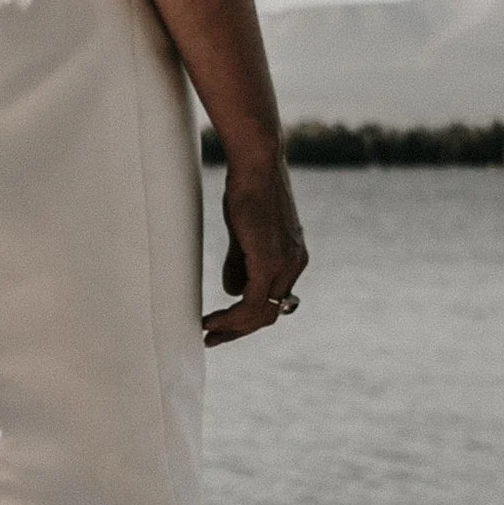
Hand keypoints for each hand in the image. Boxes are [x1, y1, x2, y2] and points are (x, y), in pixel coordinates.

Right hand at [204, 148, 306, 346]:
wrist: (257, 164)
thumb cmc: (247, 189)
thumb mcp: (244, 232)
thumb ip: (241, 263)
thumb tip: (233, 292)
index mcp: (293, 257)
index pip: (275, 300)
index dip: (249, 318)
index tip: (224, 326)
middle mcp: (295, 264)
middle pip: (270, 313)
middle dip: (239, 331)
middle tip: (213, 340)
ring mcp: (285, 264)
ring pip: (261, 313)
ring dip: (232, 328)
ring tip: (208, 332)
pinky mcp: (269, 261)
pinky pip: (251, 303)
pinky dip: (231, 317)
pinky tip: (212, 321)